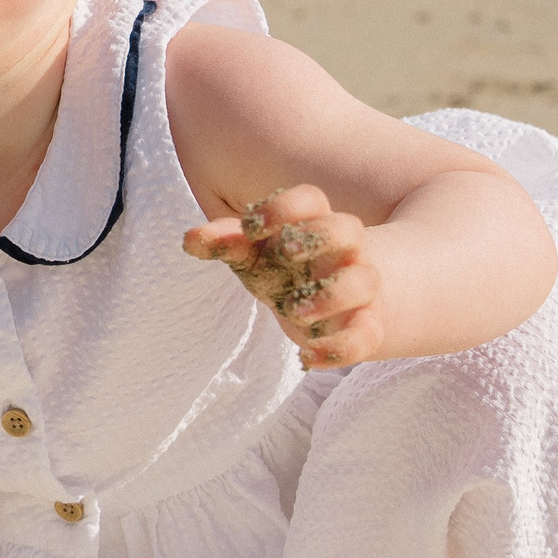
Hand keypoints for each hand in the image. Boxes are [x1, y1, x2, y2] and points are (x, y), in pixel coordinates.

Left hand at [183, 184, 383, 367]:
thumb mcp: (253, 256)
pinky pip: (365, 336)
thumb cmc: (283, 271)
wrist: (332, 307)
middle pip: (349, 228)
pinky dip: (340, 349)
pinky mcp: (366, 326)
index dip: (284, 207)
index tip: (251, 227)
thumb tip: (191, 238)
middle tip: (286, 252)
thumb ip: (226, 243)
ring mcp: (358, 287)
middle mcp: (343, 251)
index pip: (311, 199)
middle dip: (319, 236)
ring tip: (293, 310)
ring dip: (331, 295)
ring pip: (364, 281)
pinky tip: (306, 358)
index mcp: (313, 225)